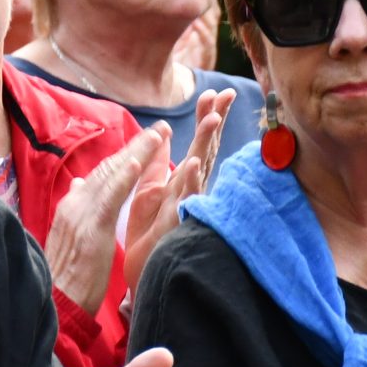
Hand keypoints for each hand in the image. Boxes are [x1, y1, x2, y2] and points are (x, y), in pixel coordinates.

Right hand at [48, 126, 165, 315]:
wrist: (55, 304)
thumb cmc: (67, 279)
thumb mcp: (70, 237)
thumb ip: (77, 208)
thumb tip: (79, 183)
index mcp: (73, 206)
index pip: (102, 174)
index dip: (125, 155)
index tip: (145, 140)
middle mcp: (75, 204)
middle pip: (108, 168)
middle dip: (136, 146)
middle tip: (160, 128)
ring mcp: (81, 215)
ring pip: (111, 176)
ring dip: (136, 152)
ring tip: (156, 135)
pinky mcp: (90, 229)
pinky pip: (110, 199)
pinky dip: (123, 179)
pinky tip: (137, 163)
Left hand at [123, 89, 230, 285]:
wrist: (141, 273)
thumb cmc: (147, 238)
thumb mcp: (148, 194)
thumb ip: (156, 167)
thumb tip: (161, 137)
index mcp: (180, 182)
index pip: (197, 144)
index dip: (206, 119)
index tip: (213, 93)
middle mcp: (188, 191)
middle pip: (204, 150)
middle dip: (214, 121)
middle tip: (225, 93)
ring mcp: (186, 207)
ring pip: (199, 170)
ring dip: (206, 144)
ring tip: (214, 117)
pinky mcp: (177, 224)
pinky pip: (185, 200)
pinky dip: (190, 181)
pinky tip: (193, 163)